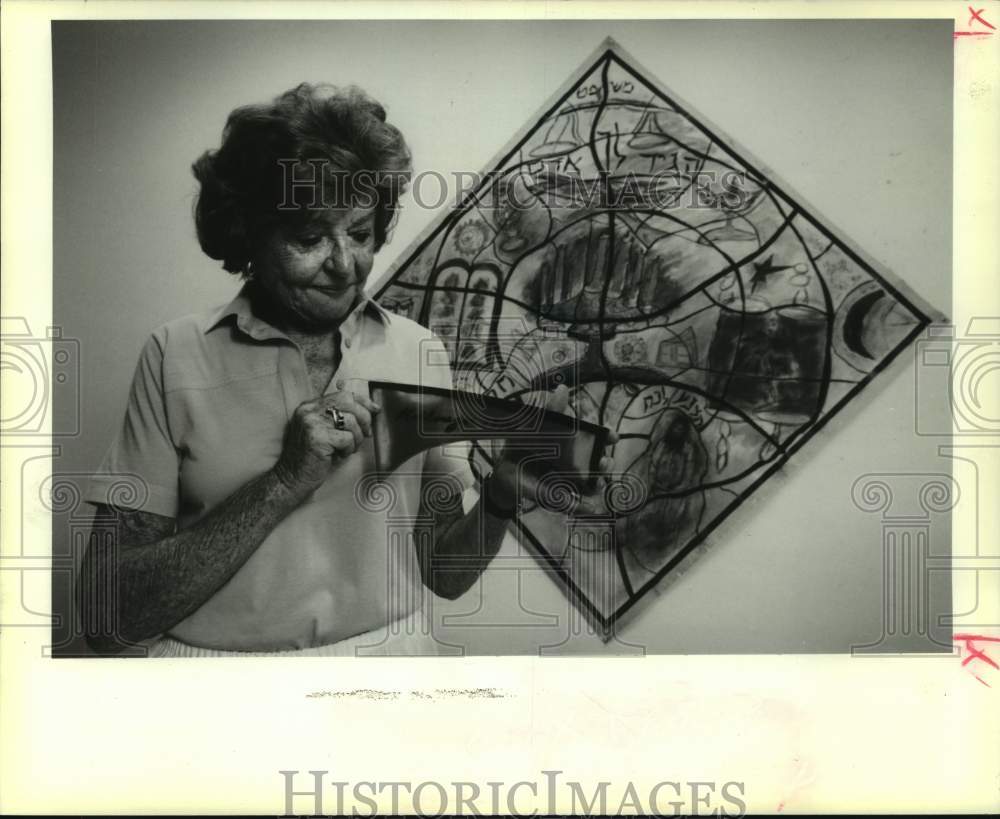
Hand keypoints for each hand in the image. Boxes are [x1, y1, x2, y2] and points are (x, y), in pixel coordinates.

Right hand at [273, 390, 380, 496]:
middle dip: (364, 418)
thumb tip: (369, 410)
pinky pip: (348, 439)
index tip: (375, 409)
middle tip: (366, 433)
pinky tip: (338, 456)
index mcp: (310, 406)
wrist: (292, 478)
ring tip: (347, 449)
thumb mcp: (323, 431)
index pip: (343, 394)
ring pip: (351, 421)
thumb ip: (338, 418)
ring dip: (357, 438)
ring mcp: (312, 422)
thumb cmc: (311, 457)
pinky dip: (349, 449)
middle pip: (349, 402)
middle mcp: (309, 410)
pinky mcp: (318, 437)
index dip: (363, 401)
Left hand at [485, 385, 618, 516]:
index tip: (613, 436)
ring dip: (599, 483)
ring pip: (595, 483)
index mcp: (571, 443)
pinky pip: (580, 504)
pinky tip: (589, 505)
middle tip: (604, 460)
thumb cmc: (520, 448)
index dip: (607, 436)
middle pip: (600, 462)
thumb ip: (550, 410)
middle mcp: (576, 462)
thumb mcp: (531, 428)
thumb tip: (563, 388)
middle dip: (606, 462)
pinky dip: (586, 505)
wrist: (504, 476)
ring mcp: (571, 481)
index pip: (596, 437)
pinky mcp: (563, 499)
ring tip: (597, 482)